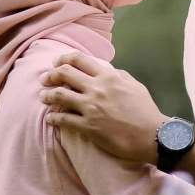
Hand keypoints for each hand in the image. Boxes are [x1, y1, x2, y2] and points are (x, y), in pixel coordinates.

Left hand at [41, 52, 164, 163]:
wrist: (152, 136)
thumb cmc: (145, 111)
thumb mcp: (135, 85)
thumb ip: (119, 76)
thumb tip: (108, 71)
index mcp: (108, 76)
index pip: (79, 60)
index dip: (64, 59)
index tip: (56, 63)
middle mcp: (96, 89)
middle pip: (65, 74)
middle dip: (51, 75)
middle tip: (45, 79)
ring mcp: (91, 108)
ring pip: (60, 95)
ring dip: (48, 95)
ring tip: (43, 96)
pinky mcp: (88, 126)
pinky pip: (64, 119)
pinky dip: (54, 118)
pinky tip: (50, 118)